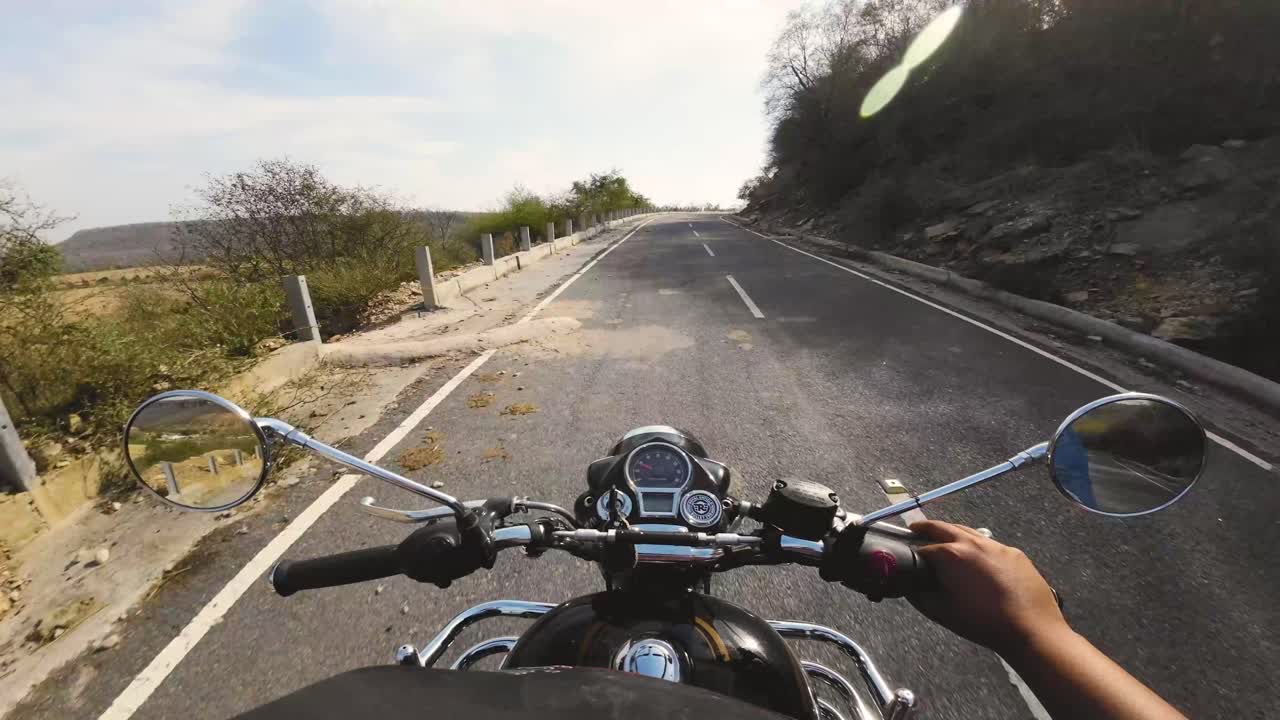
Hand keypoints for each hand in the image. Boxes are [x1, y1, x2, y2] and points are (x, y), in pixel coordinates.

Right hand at [908, 520, 1067, 654]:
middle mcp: (973, 542)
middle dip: (927, 527)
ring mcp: (996, 545)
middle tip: (915, 529)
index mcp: (951, 554)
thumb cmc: (982, 622)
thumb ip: (918, 596)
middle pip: (943, 527)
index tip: (907, 555)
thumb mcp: (941, 612)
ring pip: (969, 532)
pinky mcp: (1015, 553)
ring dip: (953, 533)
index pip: (922, 547)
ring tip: (945, 540)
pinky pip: (990, 545)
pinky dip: (978, 547)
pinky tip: (978, 561)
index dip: (911, 551)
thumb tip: (909, 586)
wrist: (1030, 629)